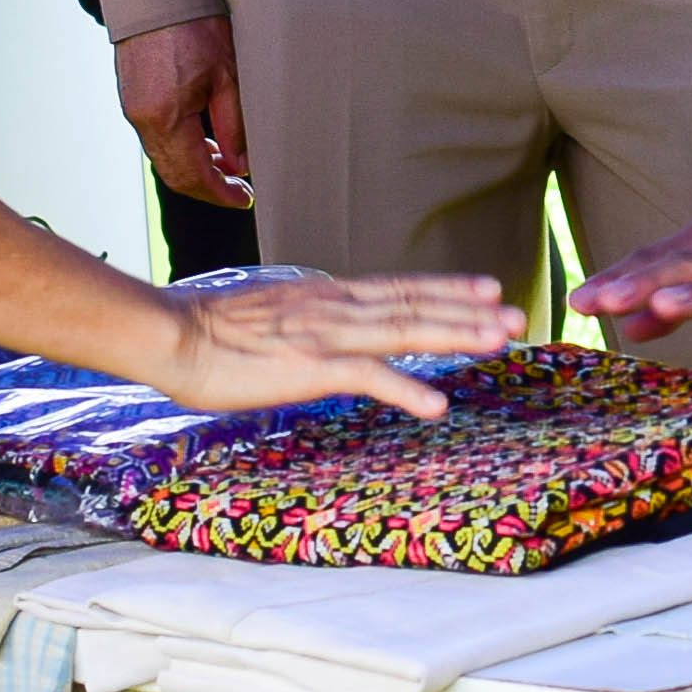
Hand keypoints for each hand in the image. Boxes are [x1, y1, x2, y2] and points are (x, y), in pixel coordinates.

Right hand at [115, 15, 250, 207]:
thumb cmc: (192, 25)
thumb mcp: (227, 75)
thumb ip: (234, 125)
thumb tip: (241, 164)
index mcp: (166, 117)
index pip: (194, 175)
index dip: (221, 193)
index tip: (245, 199)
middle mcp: (144, 121)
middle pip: (176, 175)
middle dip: (209, 188)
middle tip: (240, 190)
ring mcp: (135, 112)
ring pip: (166, 160)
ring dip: (197, 170)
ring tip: (230, 167)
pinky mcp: (134, 101)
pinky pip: (158, 141)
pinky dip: (183, 151)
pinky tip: (207, 144)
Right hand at [134, 269, 521, 418]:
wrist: (172, 335)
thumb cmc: (213, 333)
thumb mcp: (275, 316)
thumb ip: (311, 319)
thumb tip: (331, 329)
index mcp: (329, 296)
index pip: (399, 288)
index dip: (446, 288)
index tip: (487, 288)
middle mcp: (337, 306)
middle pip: (415, 304)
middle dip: (470, 310)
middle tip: (519, 313)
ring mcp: (327, 334)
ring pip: (406, 330)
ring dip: (457, 335)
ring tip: (501, 339)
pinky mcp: (311, 366)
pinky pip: (369, 377)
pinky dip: (406, 388)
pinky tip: (436, 404)